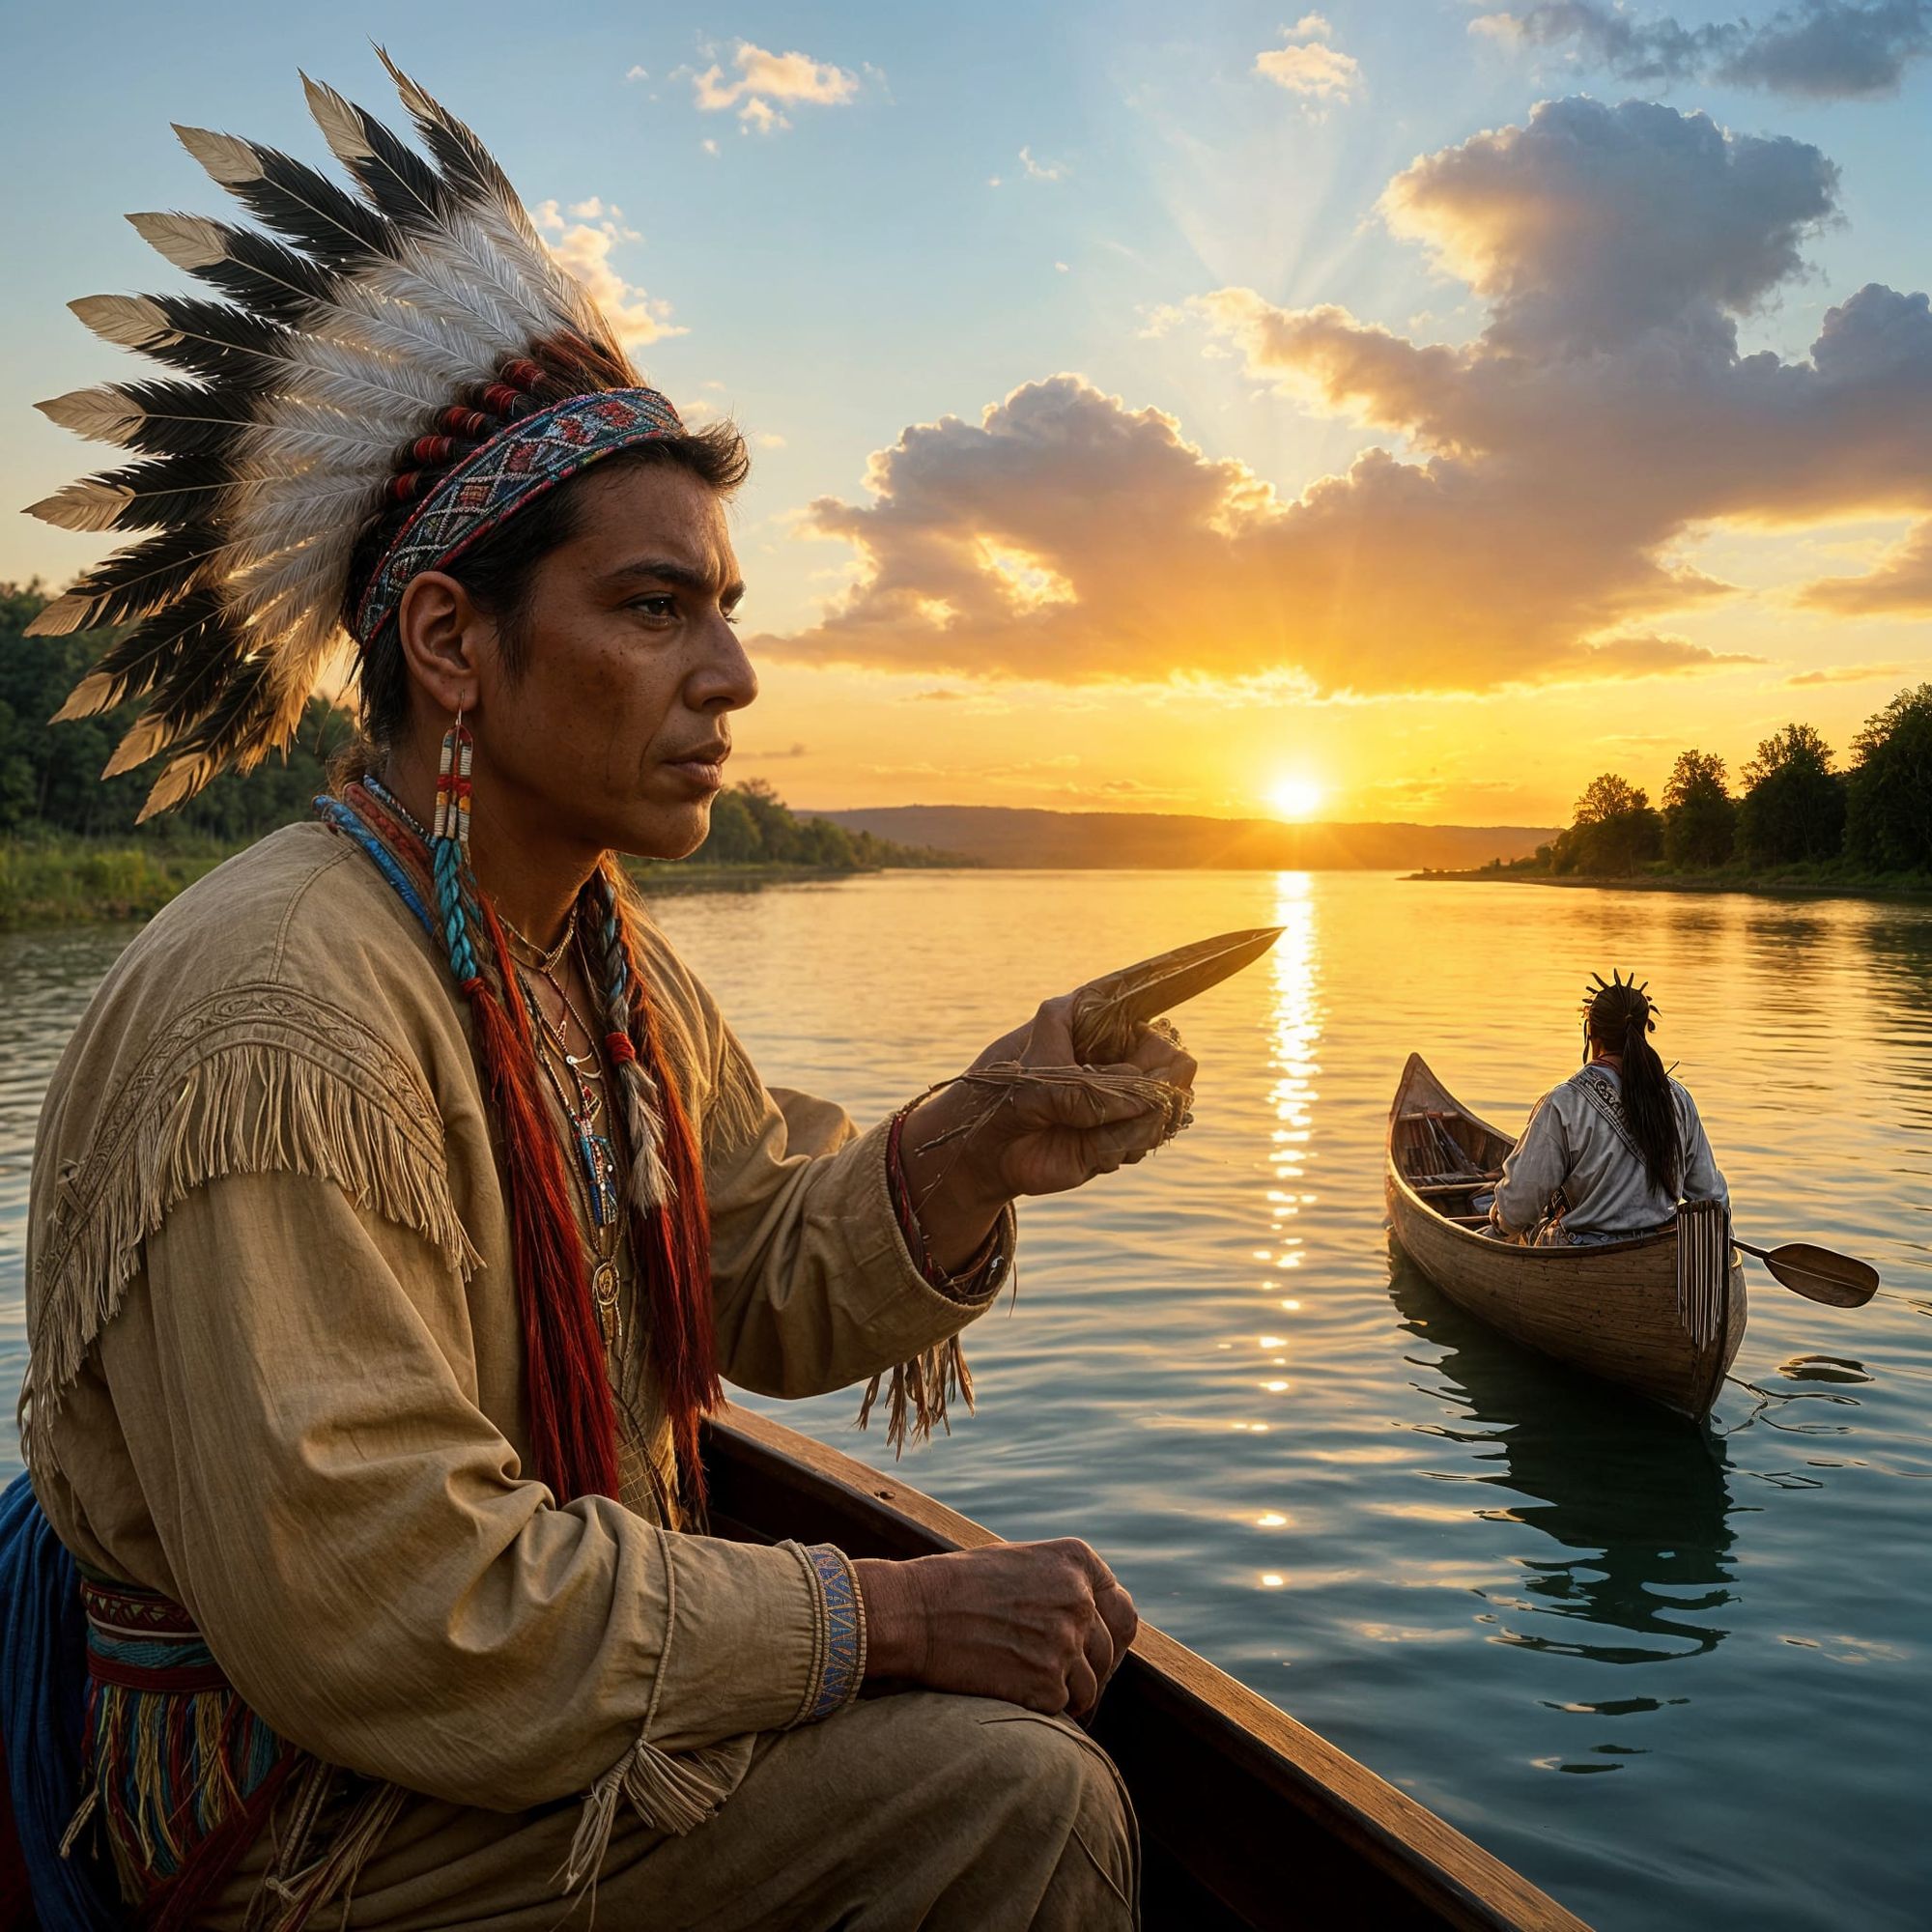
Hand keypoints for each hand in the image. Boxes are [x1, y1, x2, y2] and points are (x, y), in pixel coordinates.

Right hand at [853, 1540, 1138, 1717]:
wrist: (914, 1613)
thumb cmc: (957, 1587)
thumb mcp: (1019, 1564)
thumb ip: (1062, 1585)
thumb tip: (1092, 1621)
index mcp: (1076, 1562)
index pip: (1123, 1611)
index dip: (1111, 1637)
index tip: (1096, 1654)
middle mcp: (1080, 1599)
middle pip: (1109, 1652)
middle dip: (1091, 1672)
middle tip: (1063, 1683)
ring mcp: (1066, 1642)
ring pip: (1090, 1687)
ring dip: (1068, 1695)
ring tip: (1029, 1688)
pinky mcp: (1048, 1684)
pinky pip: (1063, 1709)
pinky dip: (1043, 1709)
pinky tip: (1014, 1696)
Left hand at [903, 993, 1197, 1222]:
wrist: (987, 1153)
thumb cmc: (1004, 1098)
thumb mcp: (1039, 1084)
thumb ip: (1094, 1090)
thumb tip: (1156, 1097)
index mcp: (1099, 1014)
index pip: (1154, 984)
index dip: (1199, 965)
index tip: (1256, 939)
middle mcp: (1121, 1047)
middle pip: (1175, 1060)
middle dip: (1151, 1090)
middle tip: (1107, 1105)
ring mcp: (1130, 1088)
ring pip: (1170, 1104)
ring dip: (1132, 1124)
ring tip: (1085, 1130)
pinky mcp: (1132, 1127)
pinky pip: (1153, 1135)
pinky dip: (1127, 1145)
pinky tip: (1094, 1147)